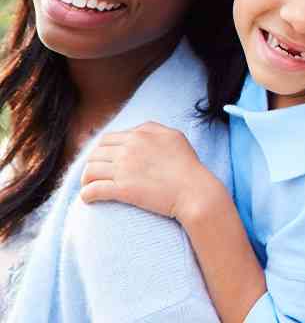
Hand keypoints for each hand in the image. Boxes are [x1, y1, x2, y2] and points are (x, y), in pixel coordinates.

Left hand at [80, 121, 219, 221]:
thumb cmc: (188, 166)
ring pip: (90, 170)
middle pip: (95, 153)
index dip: (101, 151)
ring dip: (86, 179)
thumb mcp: (174, 137)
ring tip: (89, 186)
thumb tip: (135, 131)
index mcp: (141, 134)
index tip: (103, 161)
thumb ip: (152, 129)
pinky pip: (93, 190)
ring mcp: (125, 169)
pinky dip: (86, 194)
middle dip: (92, 164)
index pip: (107, 139)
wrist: (195, 191)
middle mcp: (130, 148)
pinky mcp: (123, 189)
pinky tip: (88, 199)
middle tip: (94, 175)